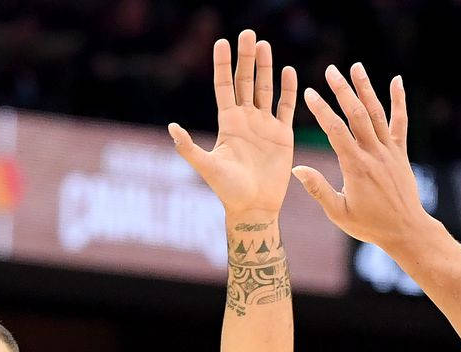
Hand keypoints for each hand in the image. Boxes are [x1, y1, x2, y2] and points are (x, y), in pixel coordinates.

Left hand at [168, 30, 296, 220]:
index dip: (222, 64)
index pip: (224, 86)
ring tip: (264, 45)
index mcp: (228, 123)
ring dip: (265, 67)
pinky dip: (288, 89)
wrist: (254, 208)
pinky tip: (289, 71)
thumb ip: (189, 148)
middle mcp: (245, 120)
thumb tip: (171, 128)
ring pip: (264, 89)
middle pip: (245, 81)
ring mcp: (264, 126)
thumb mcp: (207, 167)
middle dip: (246, 57)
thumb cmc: (228, 191)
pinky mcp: (282, 135)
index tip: (221, 42)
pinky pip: (285, 107)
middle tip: (248, 33)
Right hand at [294, 64, 427, 250]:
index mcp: (355, 167)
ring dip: (365, 88)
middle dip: (342, 90)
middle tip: (330, 71)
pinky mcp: (401, 152)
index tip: (310, 93)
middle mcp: (373, 153)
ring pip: (376, 113)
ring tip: (355, 67)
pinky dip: (399, 100)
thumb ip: (318, 190)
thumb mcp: (339, 213)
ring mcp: (389, 151)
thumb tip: (297, 169)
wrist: (405, 230)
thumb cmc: (370, 226)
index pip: (335, 131)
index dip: (322, 110)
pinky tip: (397, 80)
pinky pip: (400, 122)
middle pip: (356, 114)